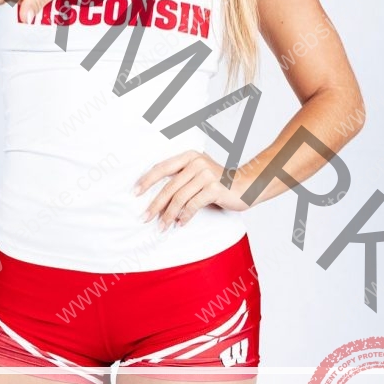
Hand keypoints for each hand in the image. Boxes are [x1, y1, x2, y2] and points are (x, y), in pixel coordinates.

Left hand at [134, 151, 248, 229]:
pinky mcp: (214, 189)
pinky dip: (184, 217)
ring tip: (161, 226)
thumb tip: (157, 198)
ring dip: (168, 215)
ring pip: (179, 198)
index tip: (135, 192)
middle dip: (155, 204)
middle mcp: (196, 162)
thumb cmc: (220, 182)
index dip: (146, 180)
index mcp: (189, 156)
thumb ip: (182, 178)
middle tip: (145, 217)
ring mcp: (206, 175)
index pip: (162, 167)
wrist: (248, 184)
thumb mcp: (199, 173)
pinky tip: (180, 224)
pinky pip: (193, 205)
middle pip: (168, 186)